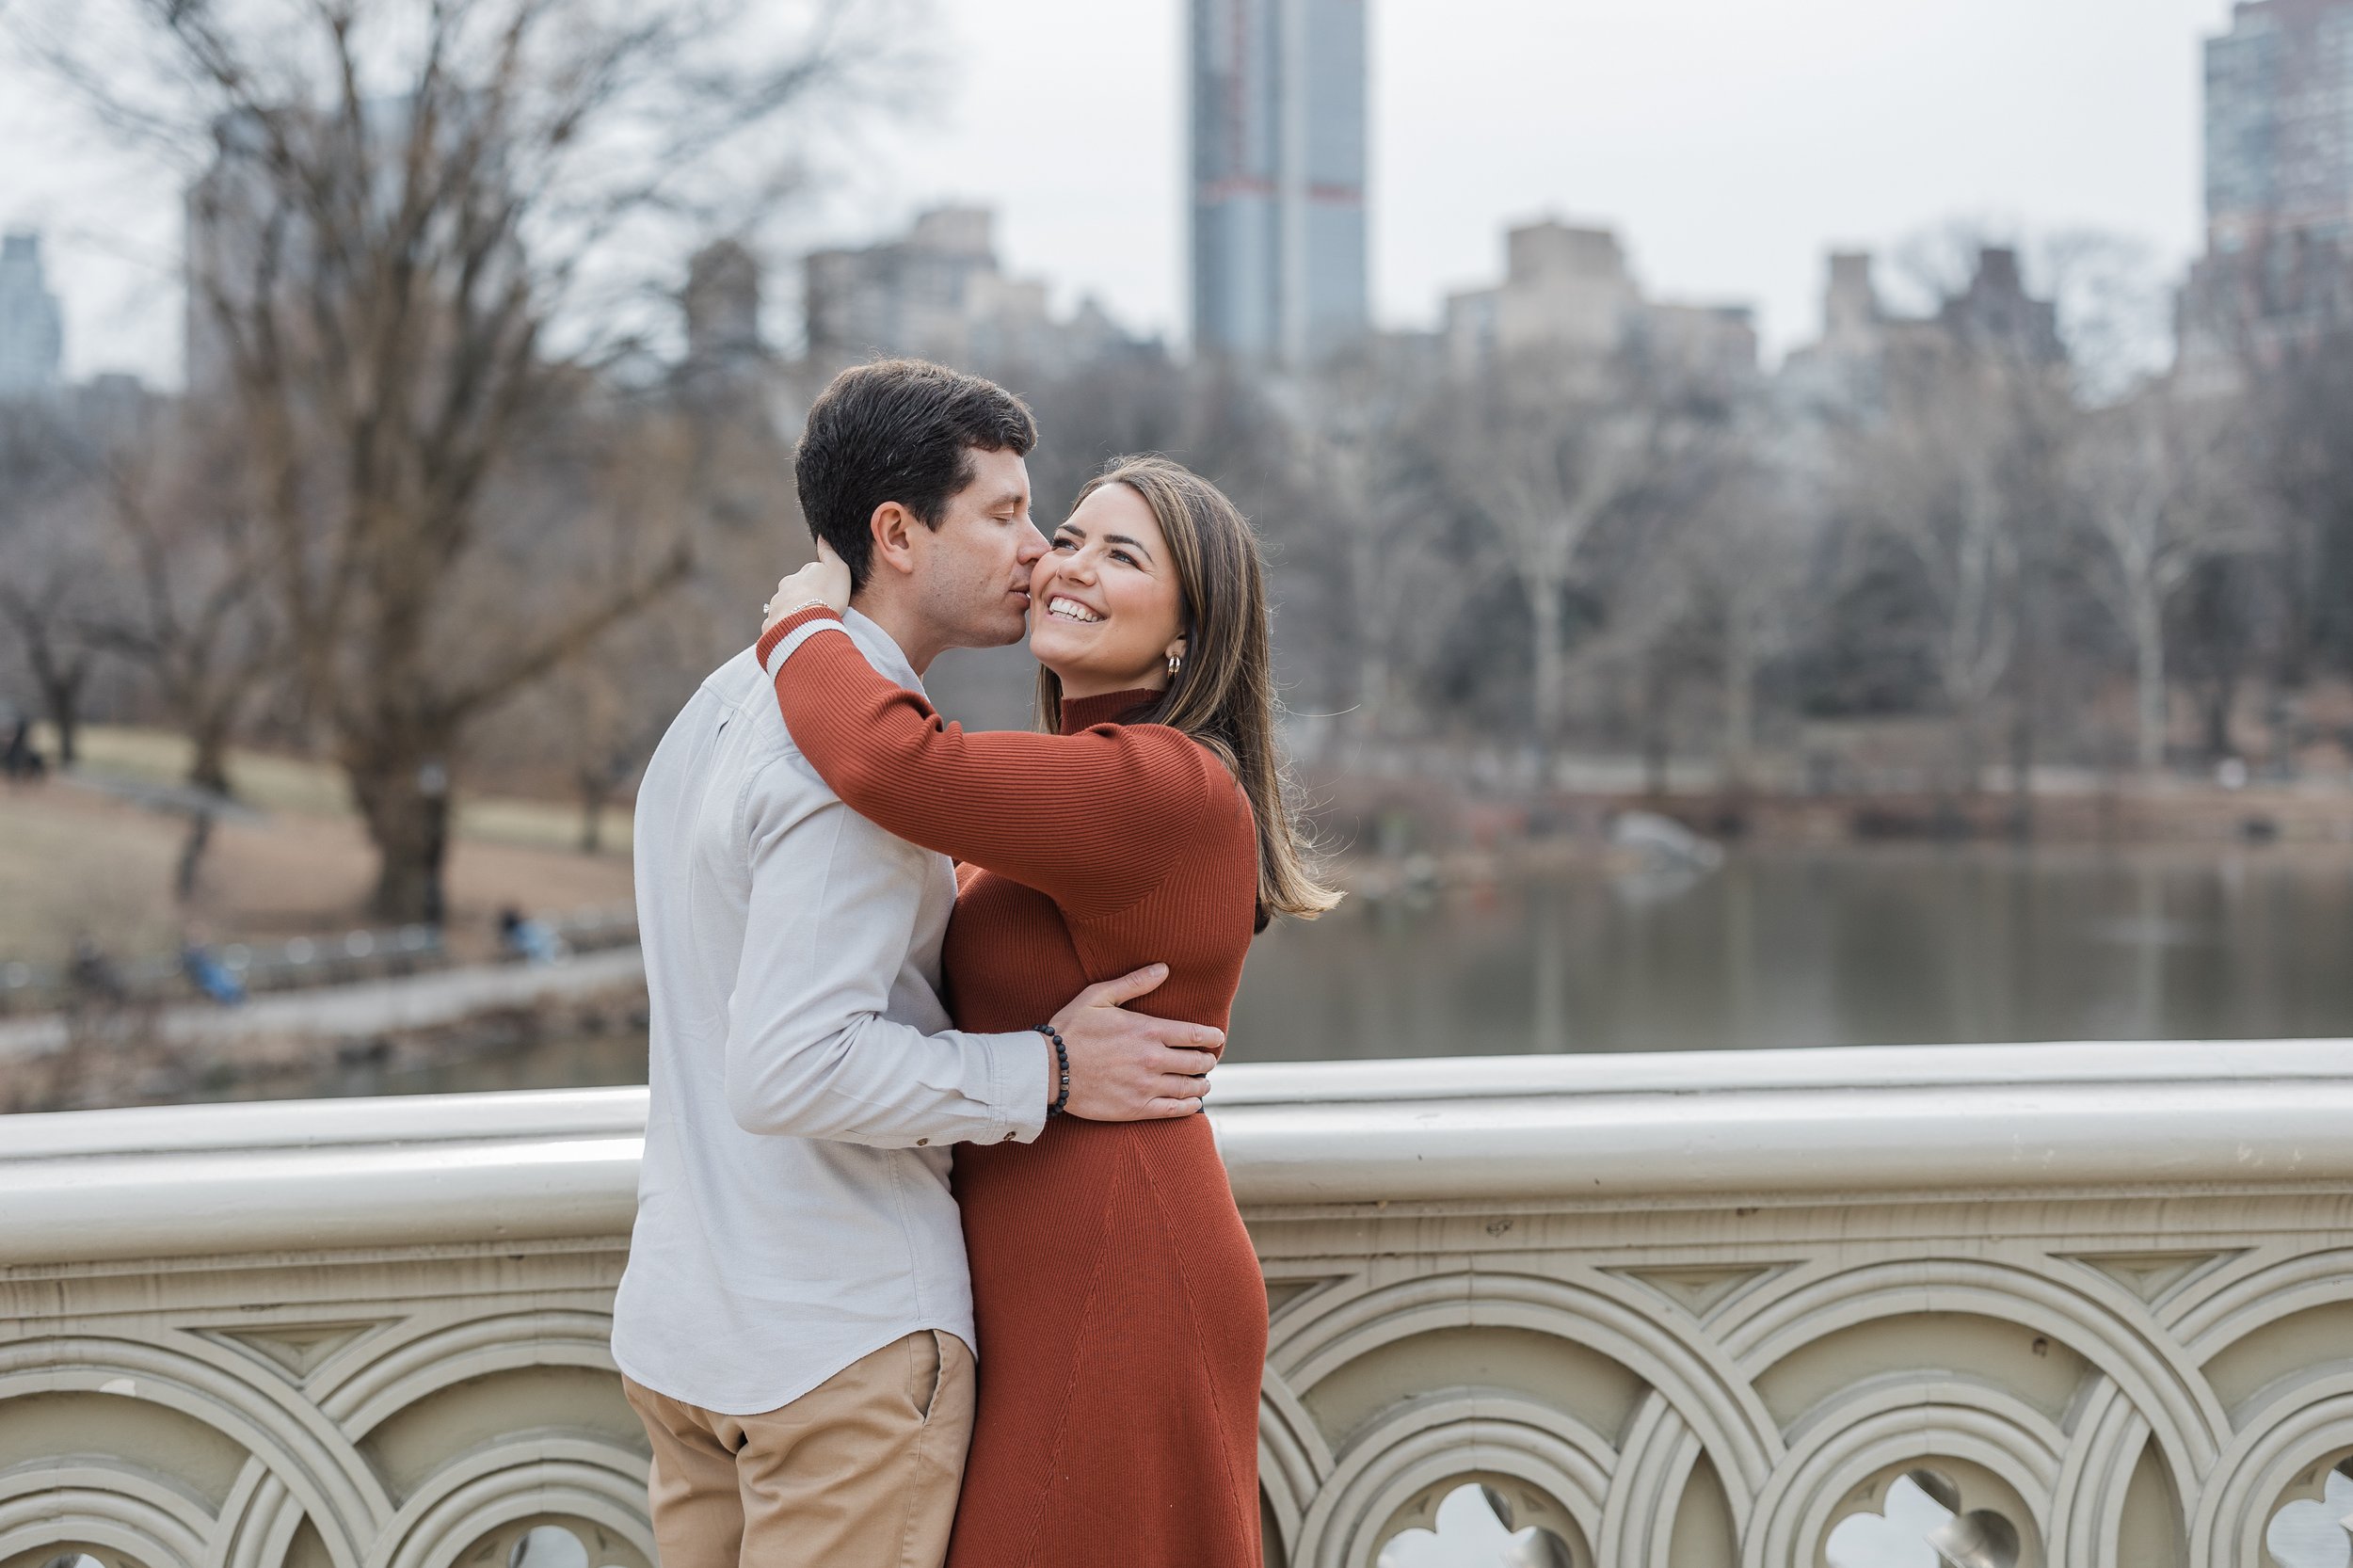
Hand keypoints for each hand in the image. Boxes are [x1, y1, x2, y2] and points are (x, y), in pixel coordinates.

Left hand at [761, 538, 851, 636]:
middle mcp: (783, 590)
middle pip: (792, 593)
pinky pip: (779, 628)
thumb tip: (822, 536)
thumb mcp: (837, 569)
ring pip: (784, 609)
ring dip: (793, 614)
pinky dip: (785, 630)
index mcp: (796, 577)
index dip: (817, 583)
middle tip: (816, 610)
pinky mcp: (772, 627)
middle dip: (801, 599)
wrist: (806, 622)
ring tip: (807, 625)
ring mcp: (775, 609)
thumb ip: (829, 552)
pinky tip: (795, 636)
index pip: (806, 576)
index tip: (826, 592)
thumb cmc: (827, 596)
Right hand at [1049, 963, 1221, 1120]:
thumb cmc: (1071, 1029)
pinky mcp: (1136, 1108)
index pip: (1195, 1034)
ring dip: (1201, 1084)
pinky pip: (1173, 1110)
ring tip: (1203, 1083)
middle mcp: (1153, 1059)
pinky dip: (1189, 1107)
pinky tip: (1193, 1104)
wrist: (1048, 1069)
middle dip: (1207, 1061)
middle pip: (1197, 1062)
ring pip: (1189, 1087)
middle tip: (1208, 1061)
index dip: (1212, 1037)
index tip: (1217, 1038)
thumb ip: (1134, 983)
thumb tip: (1163, 969)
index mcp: (1148, 1030)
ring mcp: (1146, 1086)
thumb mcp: (1099, 997)